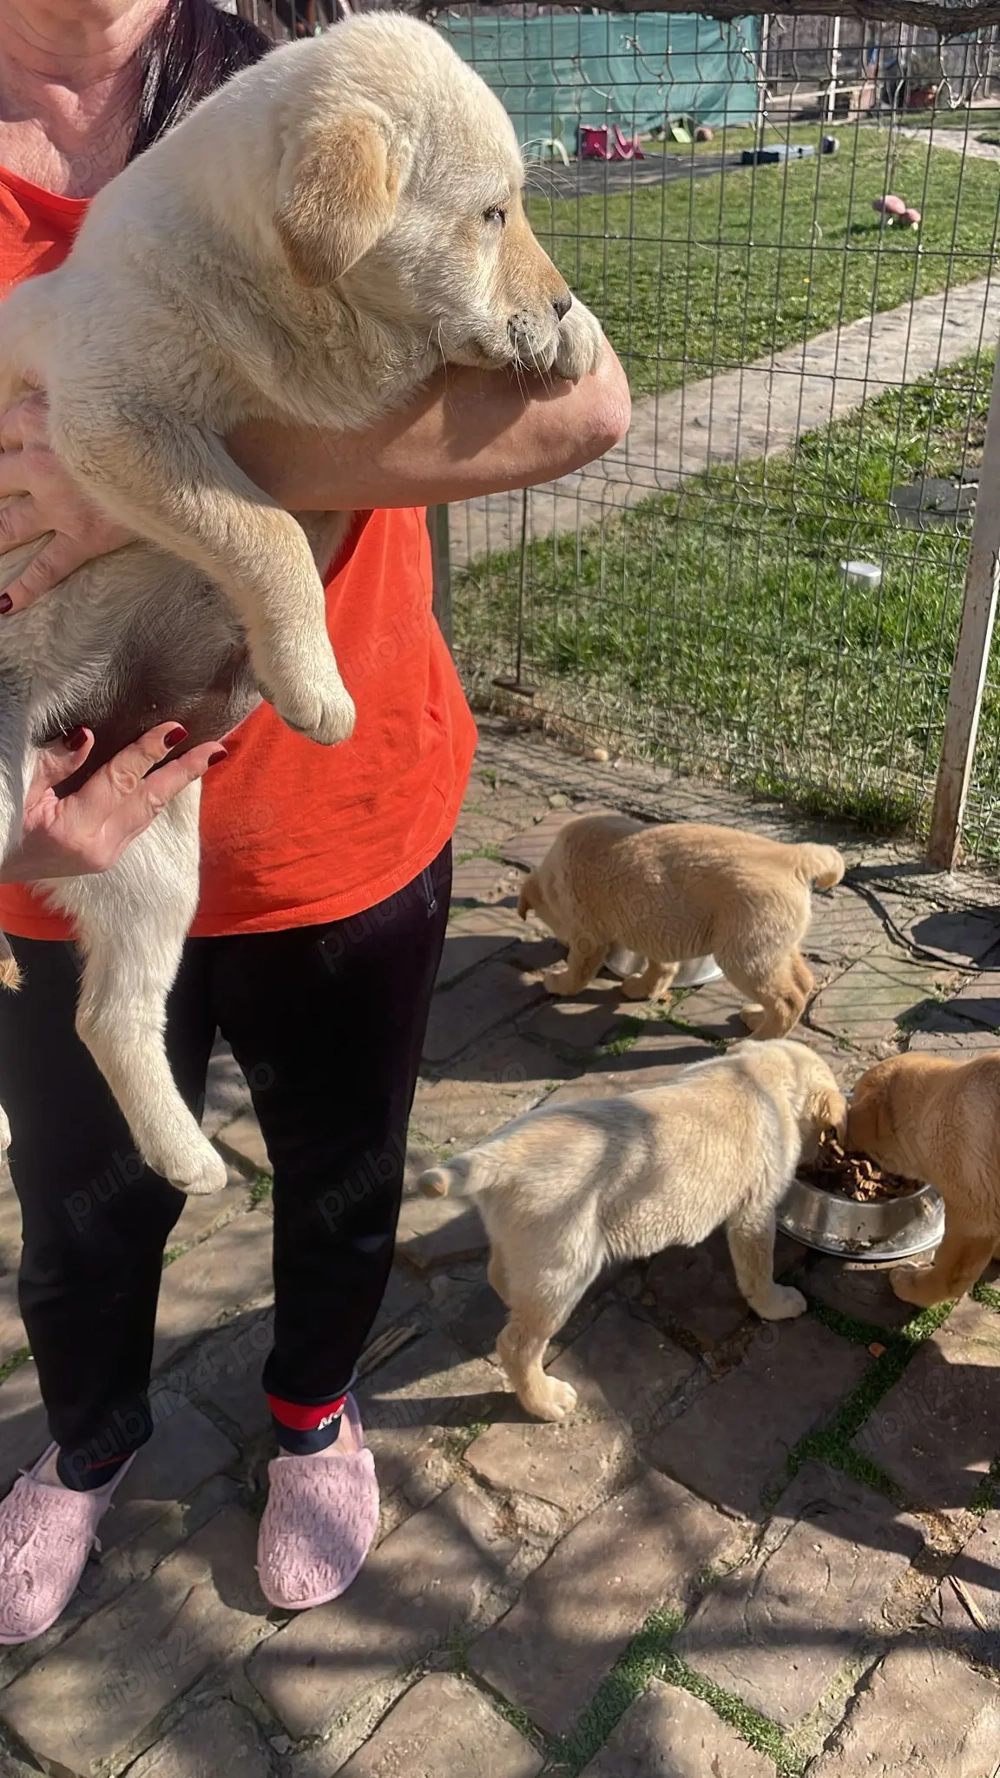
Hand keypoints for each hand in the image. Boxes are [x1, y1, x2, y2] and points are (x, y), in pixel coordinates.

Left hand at [0, 389, 133, 609]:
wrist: (178, 452)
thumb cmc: (144, 411)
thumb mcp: (102, 384)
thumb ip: (71, 388)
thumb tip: (50, 379)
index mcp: (40, 418)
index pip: (2, 429)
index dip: (1, 444)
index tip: (3, 453)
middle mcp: (40, 461)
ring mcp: (57, 503)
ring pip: (7, 525)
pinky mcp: (83, 535)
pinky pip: (47, 567)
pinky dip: (24, 587)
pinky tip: (5, 604)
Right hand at [0, 723, 225, 881]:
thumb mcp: (19, 785)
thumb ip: (55, 762)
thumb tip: (89, 738)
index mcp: (75, 830)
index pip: (121, 781)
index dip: (147, 752)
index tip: (173, 729)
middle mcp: (98, 848)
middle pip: (149, 801)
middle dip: (184, 772)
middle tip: (216, 748)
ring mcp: (103, 857)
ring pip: (147, 814)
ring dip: (175, 784)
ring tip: (203, 759)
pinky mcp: (103, 858)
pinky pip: (137, 821)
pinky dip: (153, 798)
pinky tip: (168, 780)